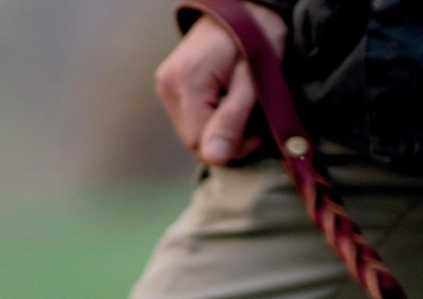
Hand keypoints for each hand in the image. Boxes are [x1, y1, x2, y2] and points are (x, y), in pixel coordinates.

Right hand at [154, 7, 287, 165]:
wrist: (244, 8)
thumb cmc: (256, 39)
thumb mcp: (252, 81)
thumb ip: (232, 119)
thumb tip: (214, 159)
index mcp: (188, 81)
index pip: (201, 144)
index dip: (232, 147)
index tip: (256, 130)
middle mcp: (168, 84)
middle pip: (195, 141)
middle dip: (227, 139)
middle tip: (252, 118)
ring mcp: (165, 85)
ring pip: (192, 134)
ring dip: (220, 130)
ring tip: (241, 107)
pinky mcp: (169, 86)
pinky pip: (190, 120)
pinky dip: (212, 119)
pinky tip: (227, 103)